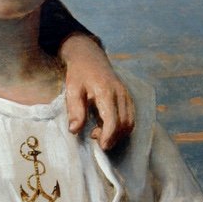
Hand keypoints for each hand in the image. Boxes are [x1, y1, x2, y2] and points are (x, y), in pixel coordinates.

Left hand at [59, 34, 133, 149]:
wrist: (89, 56)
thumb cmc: (79, 73)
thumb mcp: (72, 90)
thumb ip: (75, 111)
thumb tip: (74, 130)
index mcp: (106, 92)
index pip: (113, 120)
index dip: (108, 136)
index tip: (101, 145)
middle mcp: (120, 94)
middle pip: (124, 123)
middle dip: (112, 137)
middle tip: (94, 137)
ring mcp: (126, 95)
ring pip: (130, 122)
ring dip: (117, 133)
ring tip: (99, 132)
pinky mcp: (127, 97)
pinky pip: (130, 116)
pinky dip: (121, 126)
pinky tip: (106, 126)